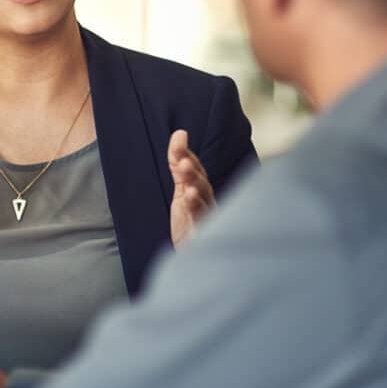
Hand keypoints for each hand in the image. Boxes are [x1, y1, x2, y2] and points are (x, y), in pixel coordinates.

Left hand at [168, 130, 214, 246]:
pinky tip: (189, 196)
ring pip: (203, 197)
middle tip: (182, 158)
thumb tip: (179, 134)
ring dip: (194, 182)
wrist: (194, 253)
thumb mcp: (182, 190)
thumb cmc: (191, 221)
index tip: (179, 135)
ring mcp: (206, 216)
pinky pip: (200, 217)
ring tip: (185, 170)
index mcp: (202, 190)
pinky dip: (196, 206)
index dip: (186, 152)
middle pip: (201, 181)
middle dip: (192, 168)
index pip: (195, 167)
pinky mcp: (202, 232)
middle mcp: (207, 201)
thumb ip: (179, 166)